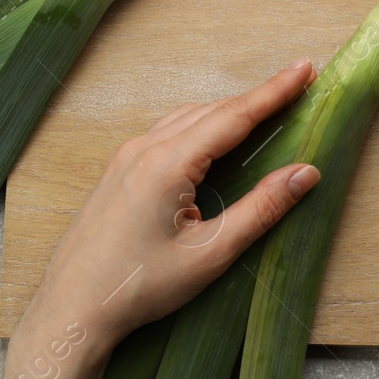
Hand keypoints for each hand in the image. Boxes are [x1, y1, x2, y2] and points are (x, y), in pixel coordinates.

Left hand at [12, 58, 321, 362]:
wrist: (72, 309)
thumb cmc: (140, 287)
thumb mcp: (210, 253)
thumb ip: (261, 209)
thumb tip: (306, 173)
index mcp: (168, 164)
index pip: (234, 116)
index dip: (274, 92)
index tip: (305, 69)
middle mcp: (144, 149)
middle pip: (211, 111)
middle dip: (256, 97)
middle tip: (295, 83)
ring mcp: (126, 158)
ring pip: (186, 119)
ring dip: (227, 110)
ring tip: (263, 107)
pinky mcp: (117, 172)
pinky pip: (166, 133)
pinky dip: (200, 125)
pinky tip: (213, 137)